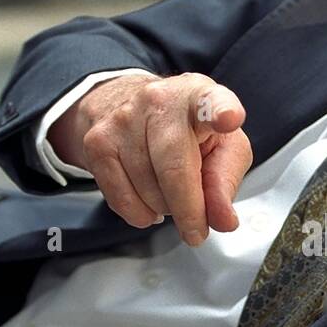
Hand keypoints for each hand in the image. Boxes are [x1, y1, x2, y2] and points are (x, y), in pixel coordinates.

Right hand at [48, 71, 252, 243]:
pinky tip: (148, 200)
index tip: (229, 117)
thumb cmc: (187, 131)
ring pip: (148, 191)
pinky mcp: (97, 143)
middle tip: (196, 230)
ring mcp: (123, 120)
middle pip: (175, 170)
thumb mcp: (222, 148)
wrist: (128, 108)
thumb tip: (223, 221)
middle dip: (189, 211)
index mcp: (199, 96)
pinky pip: (121, 200)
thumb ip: (226, 183)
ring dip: (164, 208)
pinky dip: (139, 213)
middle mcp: (159, 101)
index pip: (211, 102)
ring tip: (169, 193)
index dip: (222, 111)